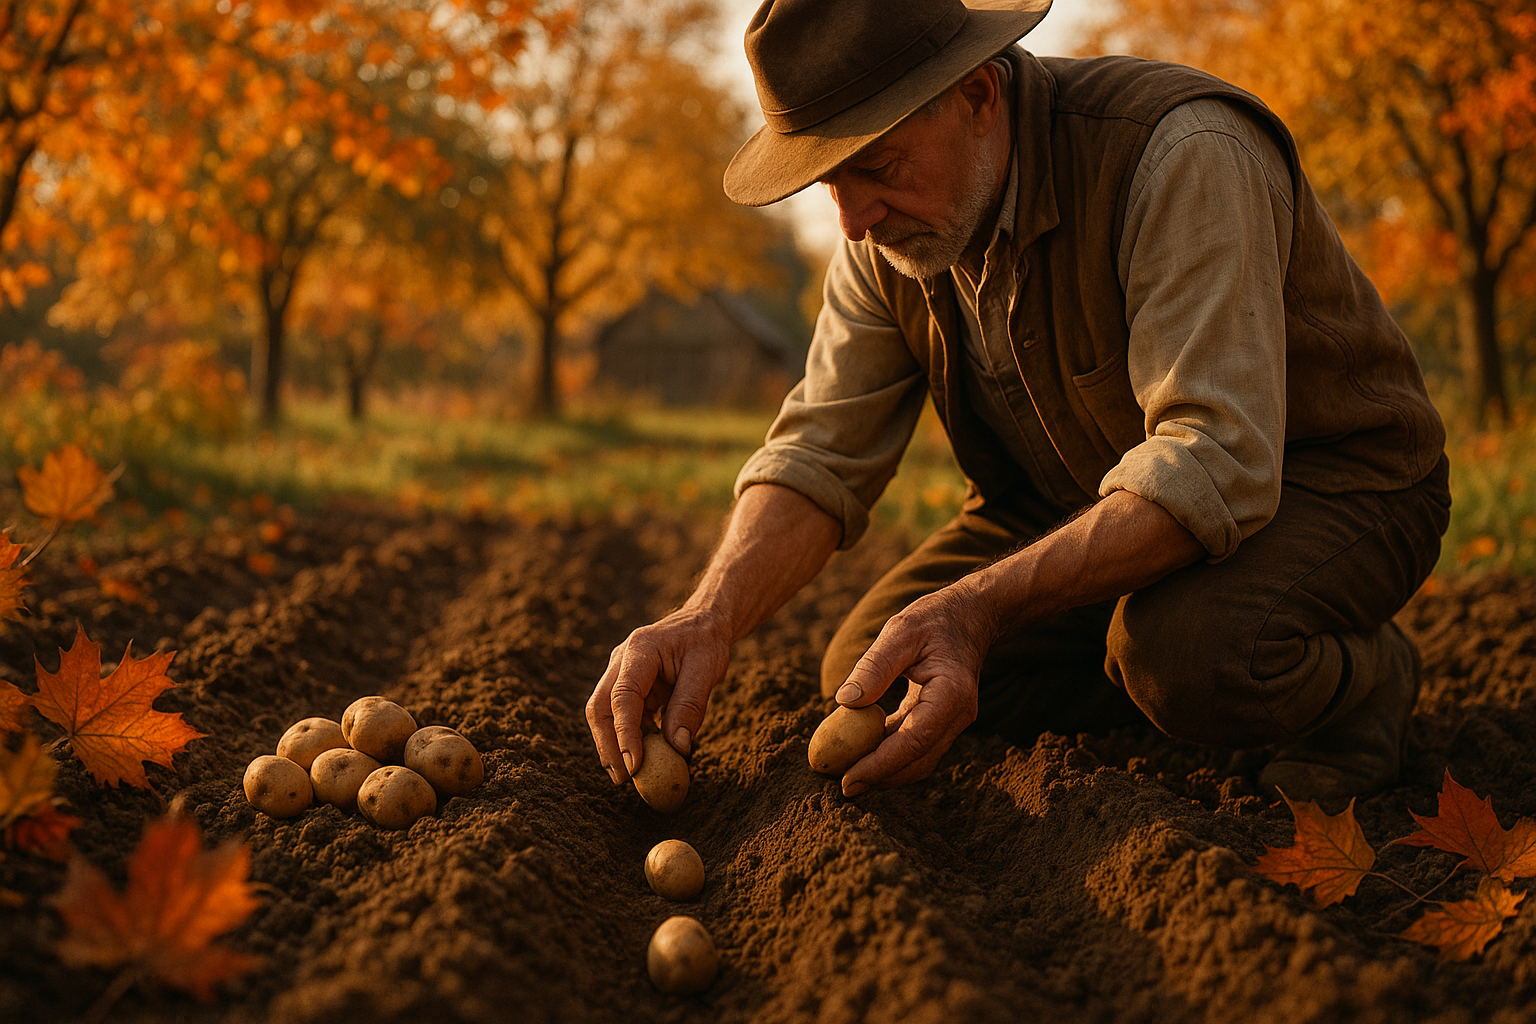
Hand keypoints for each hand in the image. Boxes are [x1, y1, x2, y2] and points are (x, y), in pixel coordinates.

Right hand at [585, 608, 730, 784]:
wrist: (704, 623)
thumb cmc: (706, 642)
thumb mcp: (707, 670)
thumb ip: (690, 706)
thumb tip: (678, 748)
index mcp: (640, 650)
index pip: (623, 697)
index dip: (625, 734)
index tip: (634, 765)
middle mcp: (621, 660)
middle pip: (600, 707)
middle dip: (607, 745)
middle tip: (622, 778)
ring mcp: (620, 672)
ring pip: (604, 713)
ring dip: (613, 744)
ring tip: (629, 775)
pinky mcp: (628, 686)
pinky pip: (621, 715)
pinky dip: (628, 737)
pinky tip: (642, 756)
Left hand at [834, 582, 994, 796]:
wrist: (970, 616)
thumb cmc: (934, 619)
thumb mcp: (900, 632)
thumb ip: (874, 666)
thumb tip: (845, 702)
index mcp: (951, 694)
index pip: (913, 742)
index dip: (879, 766)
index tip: (848, 780)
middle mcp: (959, 715)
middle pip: (918, 761)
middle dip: (880, 778)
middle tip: (841, 787)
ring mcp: (954, 721)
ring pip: (919, 761)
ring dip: (886, 773)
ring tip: (848, 776)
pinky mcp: (942, 721)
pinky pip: (917, 747)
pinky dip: (891, 755)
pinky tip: (864, 754)